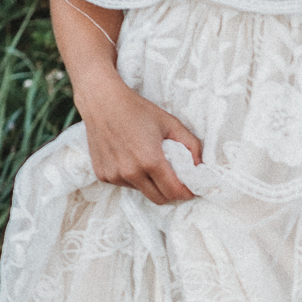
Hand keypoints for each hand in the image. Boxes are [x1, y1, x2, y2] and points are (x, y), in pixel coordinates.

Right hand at [77, 76, 201, 205]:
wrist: (102, 102)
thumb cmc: (137, 110)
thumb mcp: (171, 123)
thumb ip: (191, 145)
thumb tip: (199, 166)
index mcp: (150, 161)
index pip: (174, 192)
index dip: (186, 193)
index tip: (190, 189)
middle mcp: (131, 172)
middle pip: (159, 198)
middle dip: (171, 193)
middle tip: (175, 181)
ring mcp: (115, 175)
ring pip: (142, 191)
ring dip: (150, 184)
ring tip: (149, 163)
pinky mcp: (103, 175)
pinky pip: (124, 185)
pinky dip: (132, 178)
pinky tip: (130, 159)